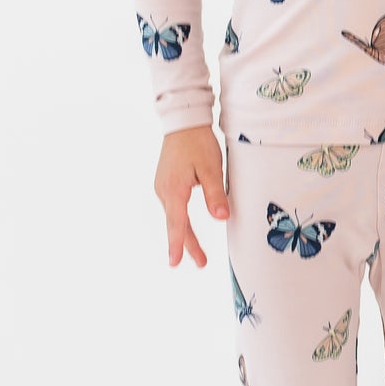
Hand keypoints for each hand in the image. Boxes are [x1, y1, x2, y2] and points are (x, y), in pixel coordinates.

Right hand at [155, 124, 228, 266]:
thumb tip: (221, 218)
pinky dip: (180, 221)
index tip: (175, 262)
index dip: (178, 244)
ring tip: (197, 253)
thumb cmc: (198, 143)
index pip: (177, 223)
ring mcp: (163, 187)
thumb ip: (215, 194)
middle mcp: (164, 191)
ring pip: (175, 217)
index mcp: (174, 189)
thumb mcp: (212, 167)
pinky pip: (173, 208)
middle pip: (176, 224)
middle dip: (187, 245)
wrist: (183, 121)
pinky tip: (185, 228)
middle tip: (201, 263)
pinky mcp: (166, 183)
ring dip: (184, 234)